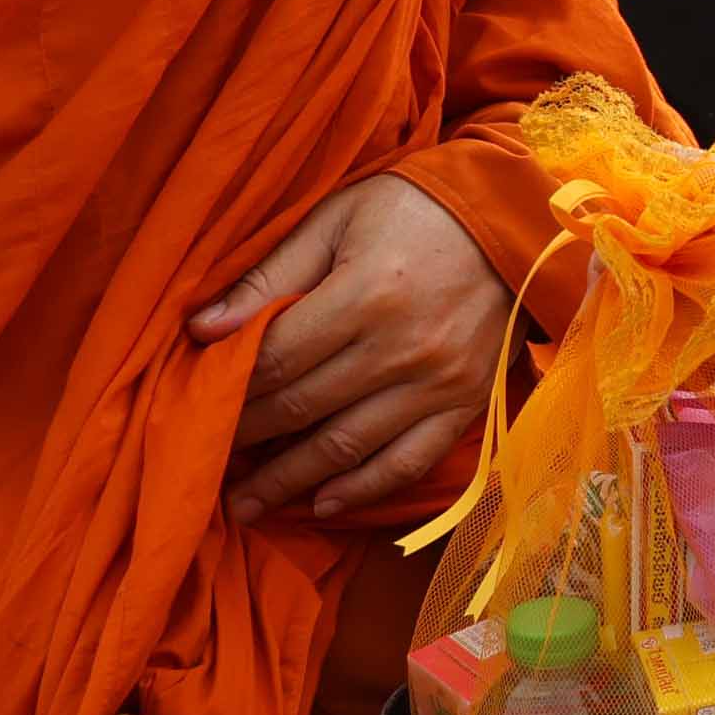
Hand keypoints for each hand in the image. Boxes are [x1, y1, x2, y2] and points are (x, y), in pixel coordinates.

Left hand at [192, 174, 510, 520]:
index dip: (229, 389)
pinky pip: (409, 460)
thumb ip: (271, 274)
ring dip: (290, 480)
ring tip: (245, 505)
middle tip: (204, 459)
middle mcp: (403, 348)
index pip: (278, 359)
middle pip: (303, 408)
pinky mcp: (469, 403)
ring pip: (348, 446)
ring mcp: (440, 383)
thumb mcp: (337, 219)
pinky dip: (364, 489)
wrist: (518, 223)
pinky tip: (322, 505)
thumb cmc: (415, 210)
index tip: (196, 408)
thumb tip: (201, 328)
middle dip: (246, 438)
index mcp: (367, 294)